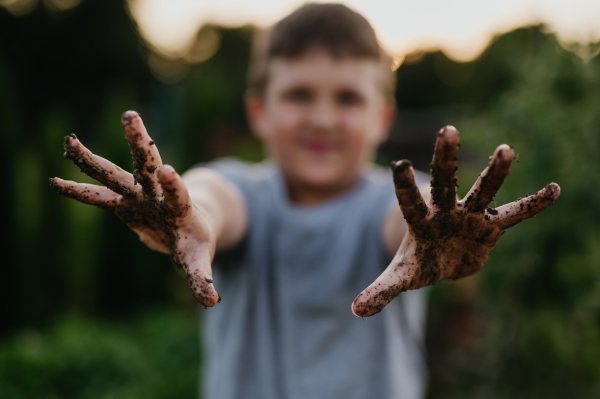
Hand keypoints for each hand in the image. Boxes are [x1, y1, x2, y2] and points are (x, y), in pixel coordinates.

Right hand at [50, 111, 220, 307]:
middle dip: (139, 142)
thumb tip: (211, 302)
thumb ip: (202, 277)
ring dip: (94, 160)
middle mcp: (158, 194)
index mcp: (181, 207)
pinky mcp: (124, 202)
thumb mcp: (198, 259)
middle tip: (131, 117)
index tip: (165, 170)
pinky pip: (98, 195)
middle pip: (147, 164)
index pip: (177, 193)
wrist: (188, 226)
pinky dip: (78, 191)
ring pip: (116, 172)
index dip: (172, 184)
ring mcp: (139, 195)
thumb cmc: (195, 241)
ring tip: (69, 142)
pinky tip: (54, 181)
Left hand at [352, 126, 559, 316]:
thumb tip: (356, 311)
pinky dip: (532, 205)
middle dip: (445, 158)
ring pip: (482, 191)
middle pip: (444, 182)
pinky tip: (553, 190)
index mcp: (420, 222)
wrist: (442, 260)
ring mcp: (469, 216)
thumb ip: (381, 290)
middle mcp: (445, 212)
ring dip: (494, 173)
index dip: (404, 185)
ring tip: (506, 150)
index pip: (409, 202)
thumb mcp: (401, 276)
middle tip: (447, 130)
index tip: (399, 163)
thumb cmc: (418, 262)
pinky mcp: (491, 226)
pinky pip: (515, 214)